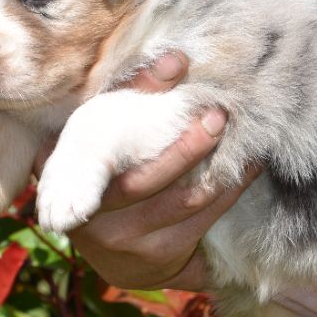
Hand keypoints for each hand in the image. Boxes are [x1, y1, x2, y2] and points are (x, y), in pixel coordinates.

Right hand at [44, 52, 259, 290]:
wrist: (114, 255)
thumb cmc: (108, 176)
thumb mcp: (103, 136)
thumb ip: (133, 95)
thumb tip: (176, 59)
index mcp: (68, 176)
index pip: (92, 153)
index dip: (121, 126)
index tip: (166, 90)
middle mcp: (92, 215)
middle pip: (145, 179)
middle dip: (187, 147)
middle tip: (218, 114)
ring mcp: (125, 240)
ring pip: (183, 200)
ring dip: (218, 167)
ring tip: (243, 137)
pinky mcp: (159, 257)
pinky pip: (203, 219)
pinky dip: (229, 190)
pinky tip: (248, 167)